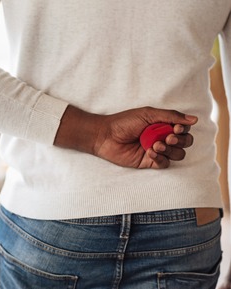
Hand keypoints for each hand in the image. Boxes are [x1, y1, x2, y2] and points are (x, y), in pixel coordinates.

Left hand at [55, 105, 196, 168]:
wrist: (105, 135)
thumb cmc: (124, 122)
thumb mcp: (148, 114)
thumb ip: (170, 116)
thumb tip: (194, 120)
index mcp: (163, 124)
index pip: (184, 129)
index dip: (183, 129)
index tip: (175, 127)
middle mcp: (162, 137)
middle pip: (185, 143)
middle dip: (180, 141)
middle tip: (168, 138)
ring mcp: (156, 150)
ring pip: (178, 155)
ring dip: (170, 150)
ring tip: (155, 144)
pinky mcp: (148, 161)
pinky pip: (164, 164)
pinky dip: (161, 158)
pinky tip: (150, 151)